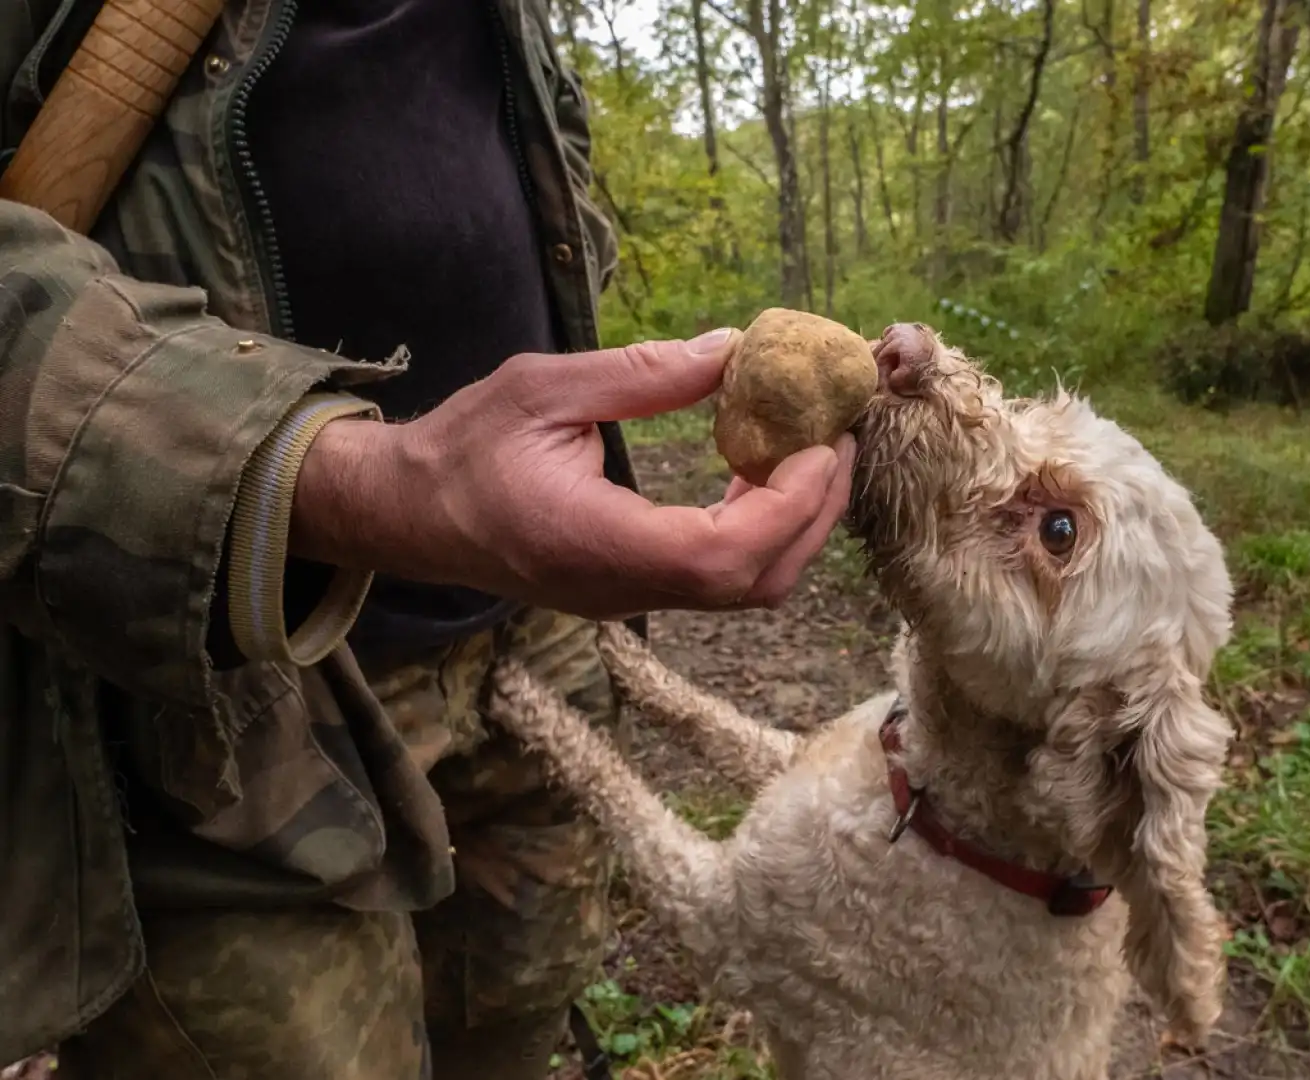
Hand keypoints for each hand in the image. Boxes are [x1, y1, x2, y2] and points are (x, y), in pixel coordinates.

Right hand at [288, 329, 856, 618]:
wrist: (407, 513)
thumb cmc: (464, 448)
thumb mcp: (544, 389)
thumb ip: (641, 374)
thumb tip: (732, 349)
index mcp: (598, 544)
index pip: (723, 555)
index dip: (789, 506)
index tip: (820, 444)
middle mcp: (625, 588)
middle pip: (756, 582)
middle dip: (815, 512)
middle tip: (838, 437)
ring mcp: (632, 598)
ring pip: (746, 588)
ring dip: (794, 522)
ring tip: (808, 447)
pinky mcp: (635, 590)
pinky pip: (720, 576)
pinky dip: (761, 529)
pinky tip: (757, 470)